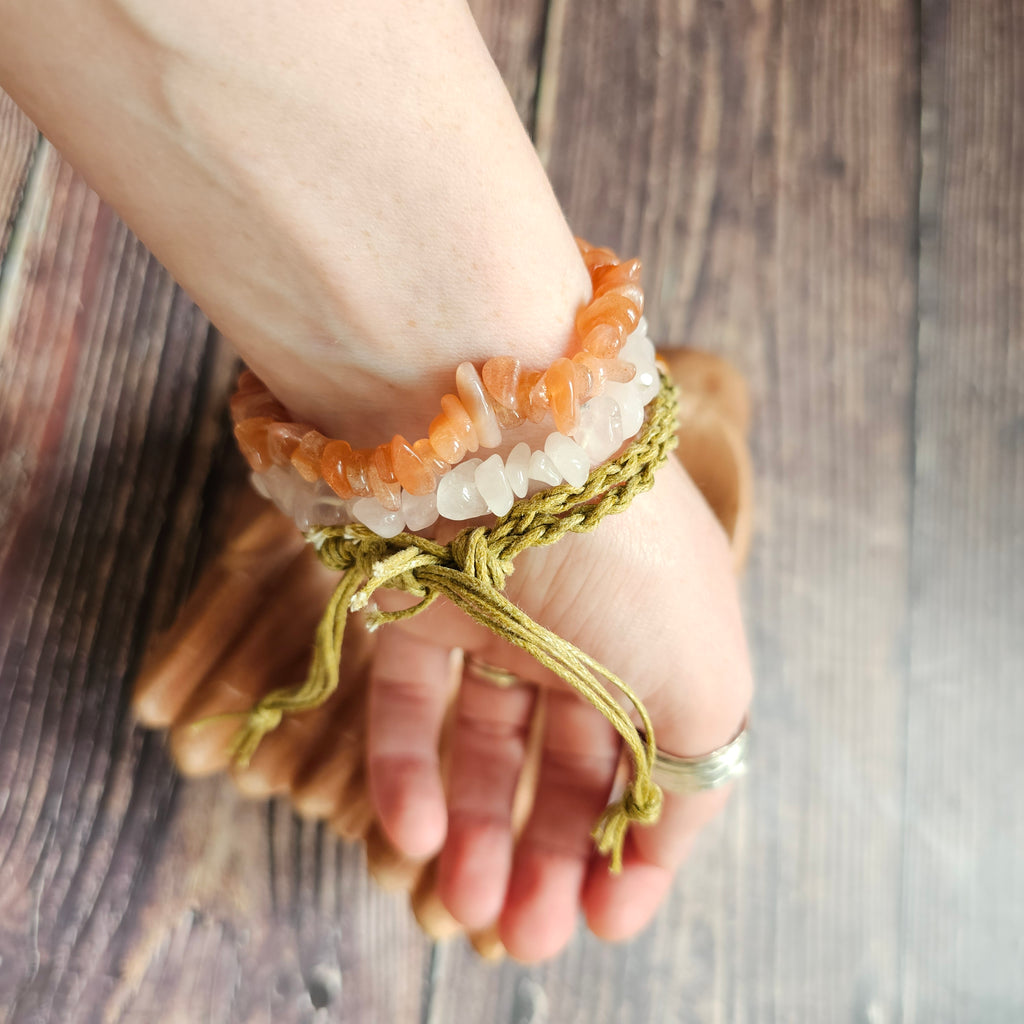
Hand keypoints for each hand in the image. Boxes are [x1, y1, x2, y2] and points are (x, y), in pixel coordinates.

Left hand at [135, 397, 751, 961]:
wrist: (505, 448)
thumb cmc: (628, 568)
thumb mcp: (707, 684)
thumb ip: (694, 772)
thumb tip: (655, 846)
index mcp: (667, 645)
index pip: (654, 761)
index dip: (633, 844)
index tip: (606, 918)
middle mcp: (585, 631)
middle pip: (566, 761)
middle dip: (548, 857)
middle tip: (525, 935)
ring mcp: (497, 619)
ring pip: (484, 742)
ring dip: (476, 832)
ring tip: (465, 907)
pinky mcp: (414, 608)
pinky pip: (408, 702)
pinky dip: (407, 771)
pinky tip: (412, 835)